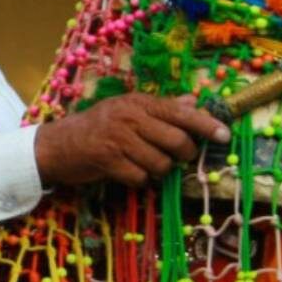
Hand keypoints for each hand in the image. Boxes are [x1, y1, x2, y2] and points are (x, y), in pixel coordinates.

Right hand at [35, 93, 229, 188]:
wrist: (56, 145)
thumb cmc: (95, 127)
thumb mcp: (126, 110)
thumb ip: (161, 108)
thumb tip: (193, 102)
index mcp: (138, 102)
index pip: (181, 112)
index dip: (206, 125)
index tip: (225, 135)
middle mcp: (130, 117)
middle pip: (177, 141)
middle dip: (182, 154)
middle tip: (173, 156)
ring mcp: (119, 139)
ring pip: (161, 164)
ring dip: (157, 170)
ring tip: (143, 163)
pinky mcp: (108, 161)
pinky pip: (140, 178)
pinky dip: (138, 180)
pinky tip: (126, 172)